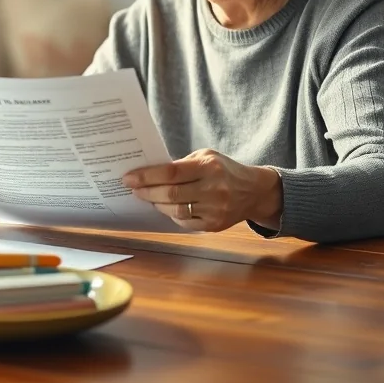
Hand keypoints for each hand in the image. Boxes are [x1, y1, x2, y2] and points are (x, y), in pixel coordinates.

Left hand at [121, 149, 281, 231]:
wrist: (254, 191)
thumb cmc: (224, 170)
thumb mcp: (206, 157)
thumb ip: (180, 164)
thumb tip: (149, 173)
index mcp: (209, 167)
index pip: (171, 173)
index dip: (146, 176)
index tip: (129, 178)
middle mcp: (213, 190)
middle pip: (171, 194)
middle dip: (147, 192)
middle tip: (133, 188)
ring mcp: (215, 210)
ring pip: (175, 211)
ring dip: (156, 204)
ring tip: (147, 197)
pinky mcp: (214, 226)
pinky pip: (185, 222)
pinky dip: (171, 214)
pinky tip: (165, 207)